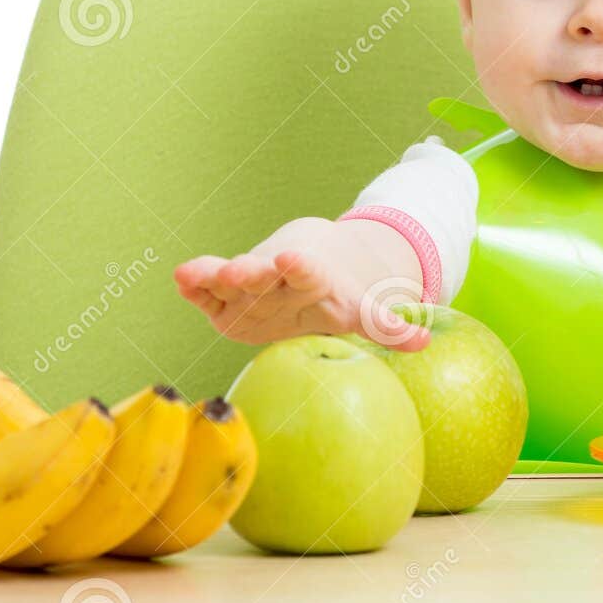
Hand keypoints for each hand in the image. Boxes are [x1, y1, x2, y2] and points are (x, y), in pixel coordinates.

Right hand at [173, 217, 429, 349]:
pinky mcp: (220, 299)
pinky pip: (204, 290)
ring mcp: (246, 286)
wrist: (300, 261)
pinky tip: (179, 279)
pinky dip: (193, 282)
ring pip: (228, 279)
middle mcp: (276, 280)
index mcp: (313, 281)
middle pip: (262, 276)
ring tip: (191, 274)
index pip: (308, 273)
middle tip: (238, 270)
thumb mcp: (361, 308)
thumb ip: (384, 325)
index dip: (301, 269)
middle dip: (250, 274)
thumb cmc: (332, 292)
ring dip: (213, 276)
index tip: (294, 260)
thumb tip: (423, 342)